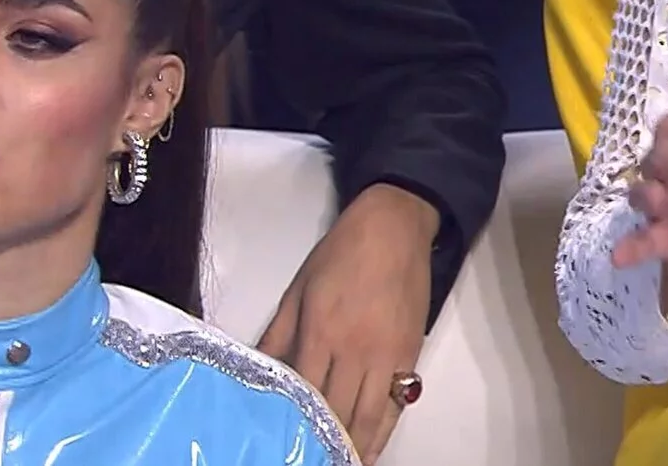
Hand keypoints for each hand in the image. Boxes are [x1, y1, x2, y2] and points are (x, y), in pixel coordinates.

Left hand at [259, 184, 436, 464]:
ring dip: (357, 447)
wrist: (395, 226)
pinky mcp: (412, 352)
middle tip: (312, 462)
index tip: (284, 448)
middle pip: (339, 412)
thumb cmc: (341, 253)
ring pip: (372, 415)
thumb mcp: (298, 289)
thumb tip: (255, 371)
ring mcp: (388, 354)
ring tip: (344, 465)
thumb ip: (277, 335)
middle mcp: (356, 350)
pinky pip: (398, 401)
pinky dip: (385, 427)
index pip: (305, 394)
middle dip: (325, 444)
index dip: (295, 426)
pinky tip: (373, 445)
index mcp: (322, 332)